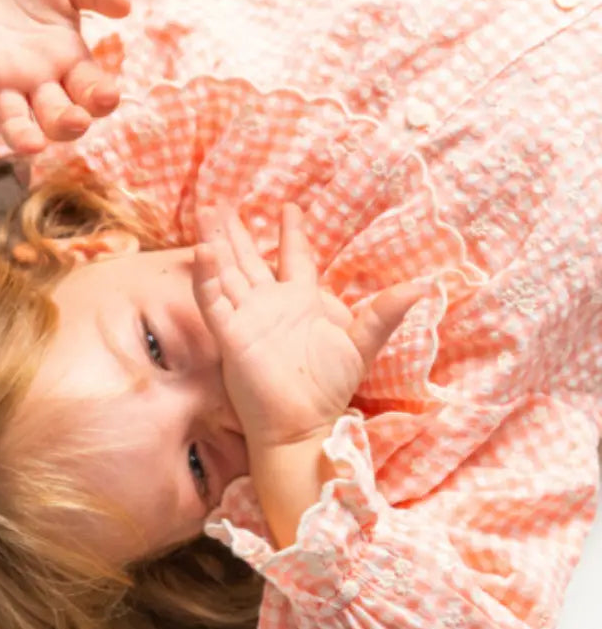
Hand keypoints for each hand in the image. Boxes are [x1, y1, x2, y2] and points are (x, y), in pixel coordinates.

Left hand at [0, 0, 131, 153]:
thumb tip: (126, 3)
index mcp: (70, 64)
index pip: (91, 92)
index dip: (101, 99)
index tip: (108, 96)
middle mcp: (39, 83)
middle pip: (57, 117)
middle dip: (67, 123)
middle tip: (76, 120)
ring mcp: (3, 83)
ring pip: (14, 120)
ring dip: (22, 135)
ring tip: (32, 145)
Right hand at [193, 203, 426, 450]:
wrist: (302, 424)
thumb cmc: (330, 388)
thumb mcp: (363, 344)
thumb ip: (385, 313)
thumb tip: (424, 285)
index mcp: (301, 303)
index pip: (293, 258)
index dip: (291, 233)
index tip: (289, 207)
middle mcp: (269, 306)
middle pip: (249, 259)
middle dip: (236, 233)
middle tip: (223, 204)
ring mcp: (247, 318)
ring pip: (226, 272)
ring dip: (216, 243)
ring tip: (207, 213)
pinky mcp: (229, 334)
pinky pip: (213, 300)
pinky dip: (206, 276)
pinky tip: (202, 250)